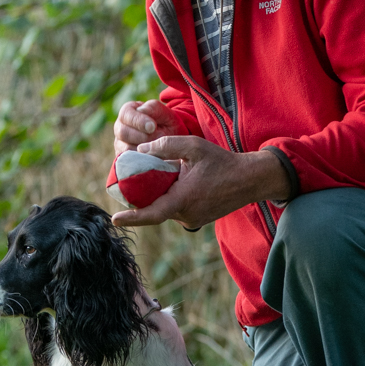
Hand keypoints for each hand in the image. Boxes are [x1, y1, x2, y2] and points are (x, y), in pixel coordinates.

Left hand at [110, 137, 292, 228]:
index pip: (152, 214)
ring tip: (162, 178)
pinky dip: (171, 199)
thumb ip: (166, 145)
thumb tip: (141, 150)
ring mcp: (193, 220)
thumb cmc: (222, 161)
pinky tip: (176, 184)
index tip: (115, 220)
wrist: (250, 180)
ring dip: (160, 197)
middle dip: (143, 199)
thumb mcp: (194, 146)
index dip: (132, 219)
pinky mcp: (198, 219)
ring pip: (167, 210)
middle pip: (156, 209)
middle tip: (133, 182)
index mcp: (183, 198)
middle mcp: (186, 214)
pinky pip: (177, 211)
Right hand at [113, 98, 179, 155]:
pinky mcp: (124, 158)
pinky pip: (129, 162)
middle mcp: (120, 127)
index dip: (139, 121)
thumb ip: (153, 108)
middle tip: (159, 138)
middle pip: (123, 132)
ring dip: (144, 149)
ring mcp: (120, 144)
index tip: (153, 127)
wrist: (171, 139)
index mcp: (127, 112)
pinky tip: (154, 157)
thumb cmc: (166, 123)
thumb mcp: (164, 113)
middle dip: (143, 136)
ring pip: (125, 148)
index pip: (126, 115)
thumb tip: (142, 111)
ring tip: (159, 148)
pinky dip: (143, 160)